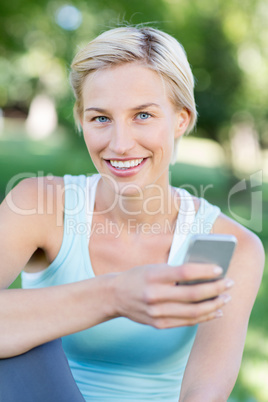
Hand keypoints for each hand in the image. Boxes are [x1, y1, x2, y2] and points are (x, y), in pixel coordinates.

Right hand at [112, 263, 233, 328]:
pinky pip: (186, 322)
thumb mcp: (153, 268)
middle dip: (215, 289)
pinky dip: (203, 317)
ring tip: (225, 298)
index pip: (184, 272)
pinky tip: (214, 311)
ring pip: (193, 312)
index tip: (219, 269)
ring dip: (214, 305)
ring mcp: (156, 312)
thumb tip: (204, 273)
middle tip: (229, 284)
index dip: (205, 271)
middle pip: (193, 294)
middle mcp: (154, 295)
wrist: (115, 296)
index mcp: (153, 276)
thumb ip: (175, 271)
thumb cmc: (138, 277)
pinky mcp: (158, 324)